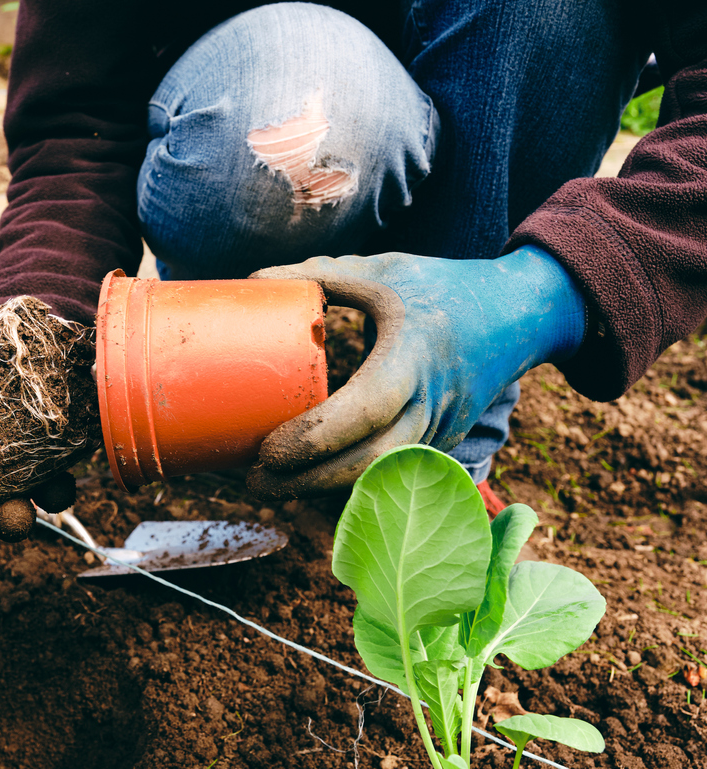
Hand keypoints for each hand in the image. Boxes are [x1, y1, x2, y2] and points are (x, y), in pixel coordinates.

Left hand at [244, 246, 586, 498]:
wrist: (521, 317)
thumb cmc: (443, 290)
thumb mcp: (385, 272)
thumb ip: (319, 275)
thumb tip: (252, 280)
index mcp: (415, 356)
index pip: (367, 409)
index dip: (316, 437)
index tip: (268, 449)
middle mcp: (432, 402)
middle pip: (372, 462)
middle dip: (310, 481)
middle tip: (255, 481)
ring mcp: (441, 430)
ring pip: (383, 478)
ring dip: (325, 491)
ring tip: (271, 487)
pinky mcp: (441, 445)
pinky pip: (394, 476)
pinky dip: (351, 485)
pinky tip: (309, 485)